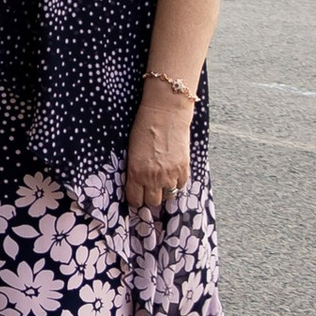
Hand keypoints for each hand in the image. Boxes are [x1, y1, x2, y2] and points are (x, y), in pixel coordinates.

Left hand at [126, 85, 193, 211]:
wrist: (165, 113)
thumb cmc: (144, 127)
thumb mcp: (132, 151)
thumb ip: (135, 170)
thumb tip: (136, 183)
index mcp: (135, 172)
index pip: (135, 200)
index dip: (135, 199)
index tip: (137, 195)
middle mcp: (153, 177)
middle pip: (152, 202)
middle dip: (149, 197)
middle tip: (149, 188)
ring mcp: (170, 174)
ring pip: (168, 196)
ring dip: (164, 190)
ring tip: (161, 180)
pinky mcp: (184, 169)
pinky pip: (181, 186)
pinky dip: (177, 182)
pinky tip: (172, 173)